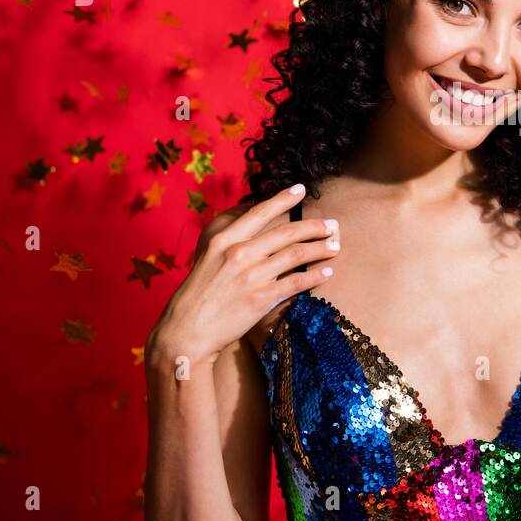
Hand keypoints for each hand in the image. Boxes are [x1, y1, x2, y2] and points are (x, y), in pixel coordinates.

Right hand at [147, 185, 337, 366]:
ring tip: (335, 246)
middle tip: (332, 225)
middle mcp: (239, 253)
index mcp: (223, 240)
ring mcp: (251, 275)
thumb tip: (254, 233)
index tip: (301, 190)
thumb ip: (230, 246)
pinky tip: (326, 272)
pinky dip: (315, 275)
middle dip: (314, 226)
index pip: (259, 213)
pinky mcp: (261, 298)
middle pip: (286, 232)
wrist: (186, 331)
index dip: (283, 199)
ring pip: (296, 254)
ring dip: (320, 248)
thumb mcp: (208, 261)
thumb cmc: (196, 297)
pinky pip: (296, 282)